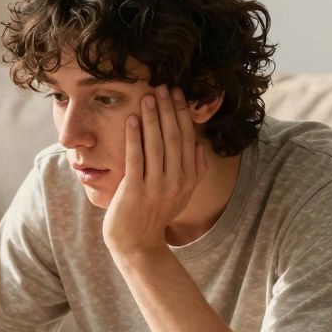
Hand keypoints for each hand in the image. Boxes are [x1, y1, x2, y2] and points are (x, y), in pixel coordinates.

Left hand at [102, 84, 207, 254]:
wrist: (137, 244)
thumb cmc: (156, 216)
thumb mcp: (181, 195)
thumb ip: (194, 172)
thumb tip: (200, 148)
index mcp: (189, 179)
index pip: (188, 139)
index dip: (183, 115)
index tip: (178, 95)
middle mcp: (176, 181)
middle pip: (174, 138)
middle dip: (168, 110)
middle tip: (163, 87)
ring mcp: (156, 186)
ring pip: (156, 144)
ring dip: (152, 118)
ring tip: (147, 97)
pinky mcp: (135, 190)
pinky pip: (136, 158)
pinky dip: (134, 137)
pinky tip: (131, 119)